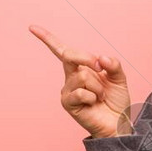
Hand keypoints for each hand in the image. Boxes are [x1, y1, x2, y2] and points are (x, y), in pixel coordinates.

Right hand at [29, 24, 132, 138]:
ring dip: (98, 86)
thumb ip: (113, 64)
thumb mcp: (119, 78)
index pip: (62, 50)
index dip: (47, 38)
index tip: (32, 27)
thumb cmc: (116, 101)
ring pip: (82, 76)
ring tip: (101, 96)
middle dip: (87, 58)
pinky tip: (94, 103)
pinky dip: (93, 96)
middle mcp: (71, 77)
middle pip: (69, 56)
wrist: (118, 123)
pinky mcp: (68, 103)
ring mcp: (68, 90)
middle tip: (101, 68)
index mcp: (81, 68)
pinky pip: (81, 92)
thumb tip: (101, 57)